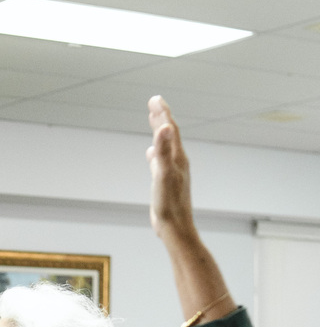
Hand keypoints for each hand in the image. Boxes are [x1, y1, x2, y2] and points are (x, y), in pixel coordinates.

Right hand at [147, 95, 198, 242]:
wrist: (175, 228)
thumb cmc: (169, 204)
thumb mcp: (164, 175)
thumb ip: (164, 151)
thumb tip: (165, 127)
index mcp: (177, 158)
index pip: (171, 129)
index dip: (163, 113)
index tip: (155, 99)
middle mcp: (177, 162)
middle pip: (169, 135)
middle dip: (161, 118)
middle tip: (153, 102)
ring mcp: (172, 172)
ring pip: (165, 146)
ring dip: (158, 132)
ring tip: (153, 121)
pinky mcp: (166, 183)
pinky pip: (160, 161)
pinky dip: (155, 153)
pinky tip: (150, 154)